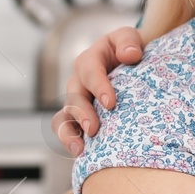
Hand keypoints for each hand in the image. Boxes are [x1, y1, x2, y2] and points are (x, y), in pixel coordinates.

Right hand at [50, 26, 144, 156]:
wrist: (126, 60)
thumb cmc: (127, 49)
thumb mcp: (129, 38)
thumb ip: (129, 42)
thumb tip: (131, 55)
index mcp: (90, 59)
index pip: (91, 71)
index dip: (99, 87)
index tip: (111, 103)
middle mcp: (78, 81)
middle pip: (74, 97)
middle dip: (81, 114)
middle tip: (93, 129)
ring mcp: (76, 100)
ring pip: (63, 117)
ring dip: (69, 133)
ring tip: (79, 149)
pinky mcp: (77, 115)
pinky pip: (67, 129)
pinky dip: (70, 141)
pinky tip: (81, 155)